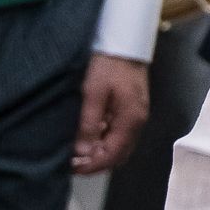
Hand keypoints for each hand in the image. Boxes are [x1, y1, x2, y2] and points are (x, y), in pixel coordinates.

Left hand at [75, 53, 149, 173]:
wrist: (125, 42)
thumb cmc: (109, 64)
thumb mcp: (93, 92)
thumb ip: (89, 123)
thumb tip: (83, 151)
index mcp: (131, 120)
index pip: (113, 155)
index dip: (92, 165)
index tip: (71, 168)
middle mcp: (137, 122)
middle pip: (119, 154)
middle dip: (96, 162)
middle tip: (72, 162)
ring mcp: (136, 116)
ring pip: (119, 146)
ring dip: (100, 152)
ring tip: (76, 150)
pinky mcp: (131, 109)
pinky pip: (118, 133)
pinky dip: (104, 140)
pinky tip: (88, 135)